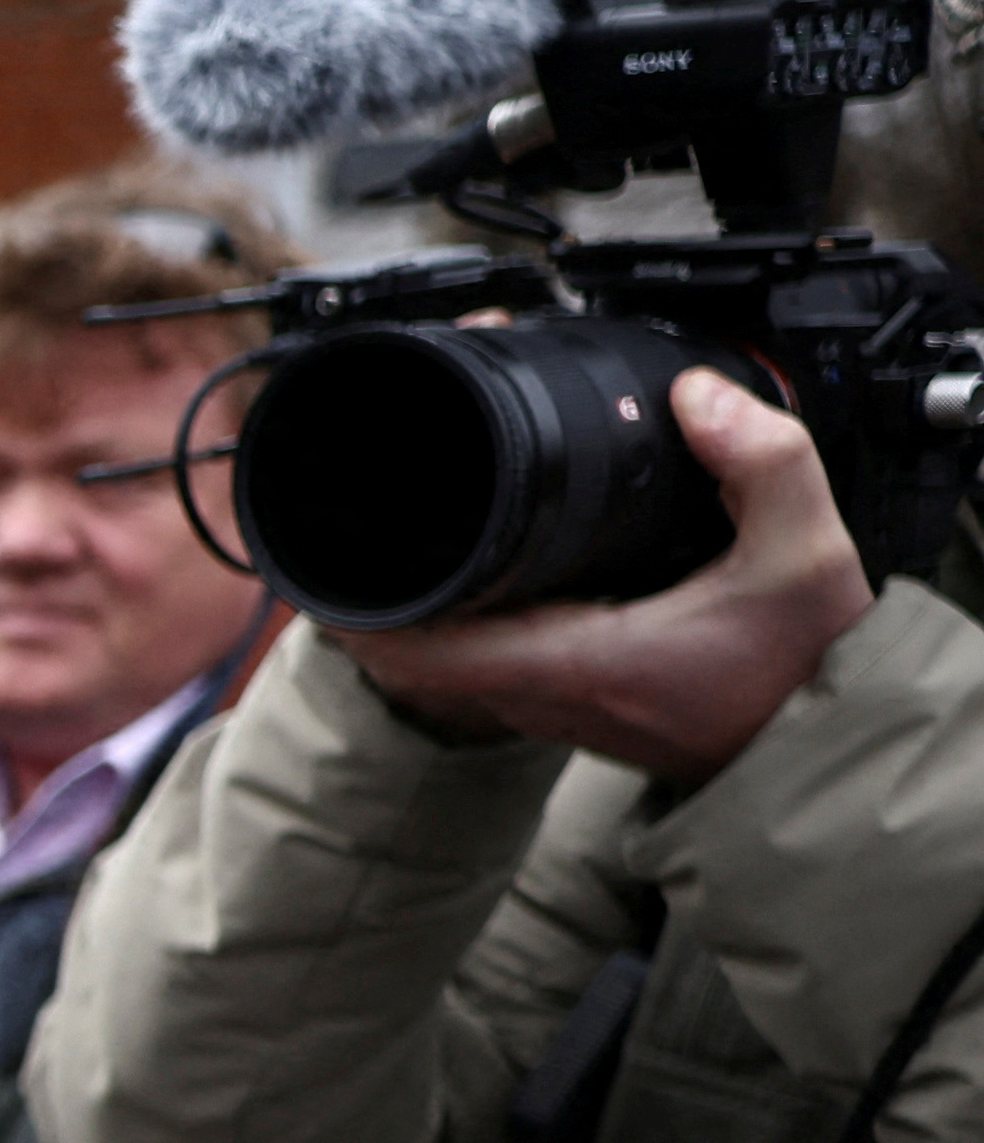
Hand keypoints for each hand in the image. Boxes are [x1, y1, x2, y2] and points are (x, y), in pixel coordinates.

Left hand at [343, 368, 879, 788]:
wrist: (832, 746)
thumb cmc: (809, 671)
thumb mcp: (808, 558)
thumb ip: (764, 464)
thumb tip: (697, 396)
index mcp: (570, 664)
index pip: (414, 648)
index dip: (350, 607)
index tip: (311, 555)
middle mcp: (542, 694)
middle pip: (411, 644)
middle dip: (376, 579)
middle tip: (349, 509)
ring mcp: (552, 701)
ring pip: (446, 652)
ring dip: (418, 597)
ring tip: (396, 522)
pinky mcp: (575, 695)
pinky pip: (489, 652)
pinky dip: (466, 611)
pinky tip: (474, 558)